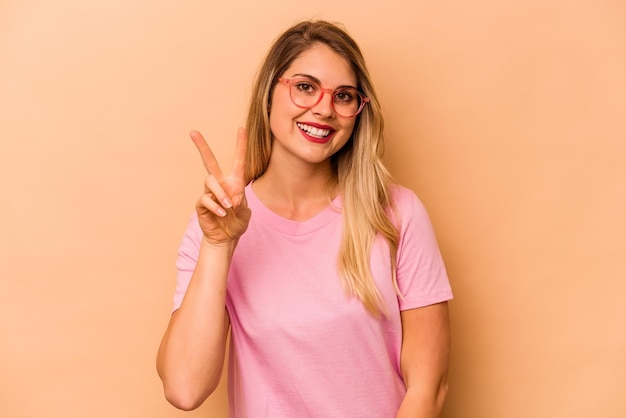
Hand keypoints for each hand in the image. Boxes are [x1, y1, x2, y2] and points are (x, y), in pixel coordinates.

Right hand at [190, 128, 250, 245]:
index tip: (241, 128)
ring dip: (220, 193)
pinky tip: (221, 215)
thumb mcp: (245, 215)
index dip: (241, 145)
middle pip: (209, 161)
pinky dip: (215, 206)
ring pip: (210, 181)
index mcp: (235, 183)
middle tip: (193, 132)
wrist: (225, 238)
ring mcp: (209, 193)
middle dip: (202, 147)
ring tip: (228, 207)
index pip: (239, 161)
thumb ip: (242, 205)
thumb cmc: (237, 224)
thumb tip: (233, 197)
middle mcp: (221, 184)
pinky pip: (205, 199)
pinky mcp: (201, 204)